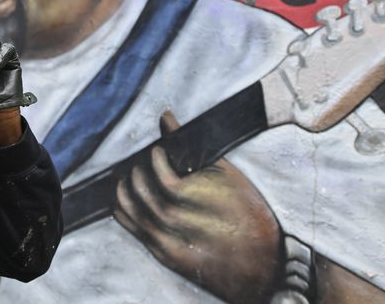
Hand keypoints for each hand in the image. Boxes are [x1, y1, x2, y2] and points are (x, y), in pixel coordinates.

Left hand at [114, 111, 280, 302]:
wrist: (260, 267)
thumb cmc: (249, 216)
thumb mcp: (227, 175)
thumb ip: (193, 146)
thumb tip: (166, 118)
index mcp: (194, 195)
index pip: (158, 168)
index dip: (155, 155)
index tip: (159, 150)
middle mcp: (176, 218)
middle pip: (139, 185)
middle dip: (137, 168)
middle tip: (144, 161)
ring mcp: (166, 238)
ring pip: (128, 205)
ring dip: (126, 184)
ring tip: (136, 175)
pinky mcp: (161, 253)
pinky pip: (131, 225)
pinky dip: (124, 206)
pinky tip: (130, 196)